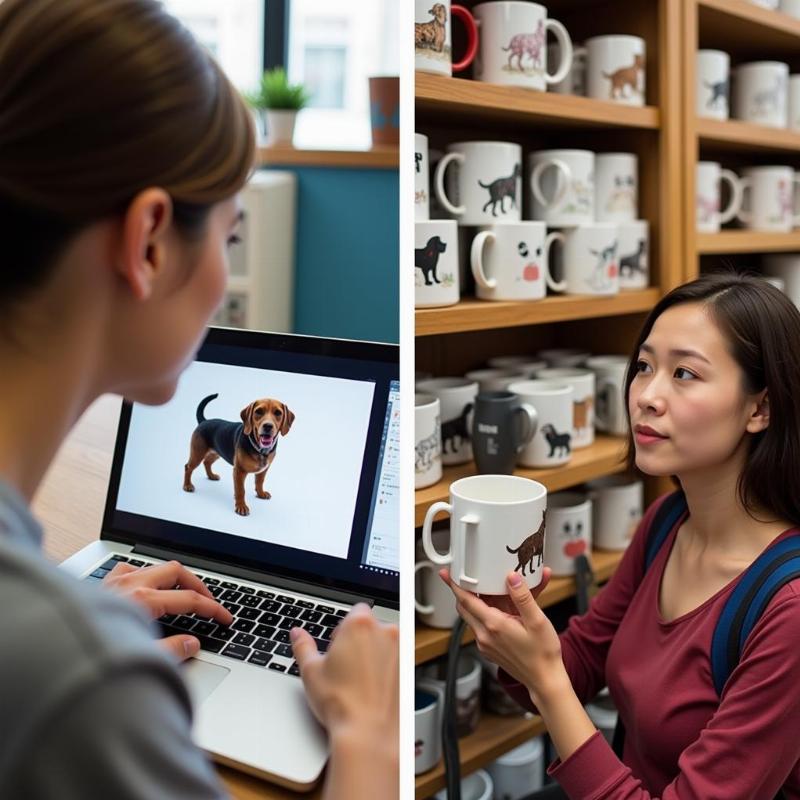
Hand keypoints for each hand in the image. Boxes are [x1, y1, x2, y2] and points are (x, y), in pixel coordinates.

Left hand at [103, 561, 232, 660]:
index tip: (226, 618)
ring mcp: (114, 582)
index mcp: (144, 602)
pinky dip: (144, 576)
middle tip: (210, 602)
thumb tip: (193, 644)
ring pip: (154, 566)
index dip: (214, 609)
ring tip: (183, 594)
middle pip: (177, 572)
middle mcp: (130, 585)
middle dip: (199, 585)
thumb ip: (172, 652)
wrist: (50, 653)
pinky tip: (145, 588)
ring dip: (173, 578)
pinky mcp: (100, 586)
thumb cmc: (90, 656)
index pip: (191, 600)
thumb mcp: (140, 660)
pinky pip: (129, 570)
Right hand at [290, 604, 397, 743]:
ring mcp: (401, 650)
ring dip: (374, 653)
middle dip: (359, 640)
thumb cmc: (341, 702)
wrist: (367, 732)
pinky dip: (386, 669)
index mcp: (360, 624)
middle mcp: (386, 632)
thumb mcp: (312, 671)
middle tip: (344, 665)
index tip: (337, 645)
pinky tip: (371, 688)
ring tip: (358, 679)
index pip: (356, 610)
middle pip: (372, 626)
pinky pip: (396, 661)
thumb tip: (297, 633)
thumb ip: (303, 646)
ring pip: (385, 644)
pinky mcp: (409, 669)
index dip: (344, 627)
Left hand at [441, 568, 563, 700]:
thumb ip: (523, 597)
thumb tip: (512, 577)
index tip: (447, 573)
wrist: (544, 681)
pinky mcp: (489, 650)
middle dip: (461, 591)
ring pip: (471, 617)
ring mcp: (485, 644)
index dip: (455, 585)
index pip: (466, 601)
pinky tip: (498, 609)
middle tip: (461, 576)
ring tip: (485, 589)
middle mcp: (484, 635)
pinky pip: (480, 627)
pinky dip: (483, 614)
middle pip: (464, 608)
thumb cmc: (543, 653)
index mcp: (494, 625)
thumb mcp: (537, 620)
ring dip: (474, 602)